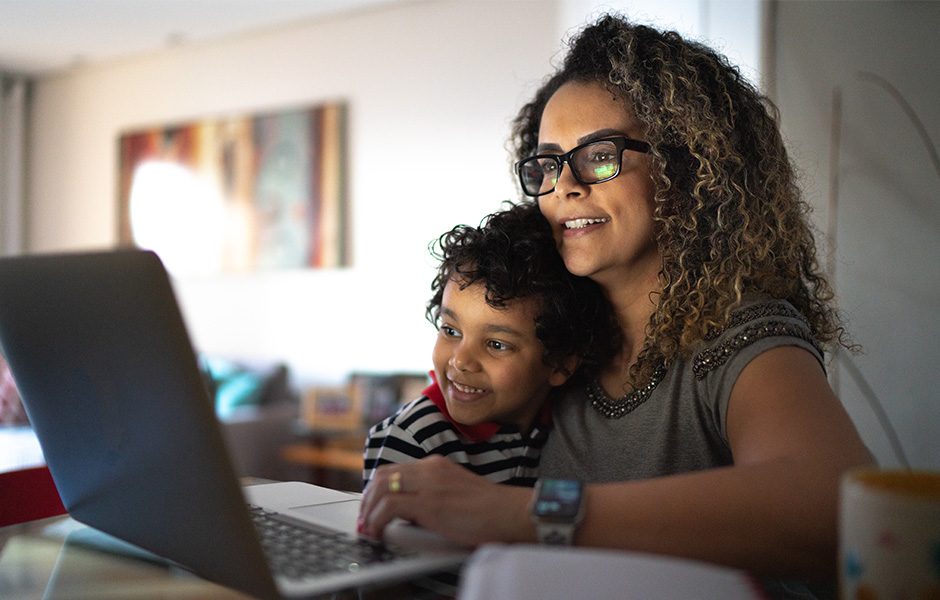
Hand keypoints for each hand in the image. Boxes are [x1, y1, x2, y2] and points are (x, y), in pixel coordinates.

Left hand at [358, 455, 534, 546]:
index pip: (395, 469)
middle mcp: (430, 469)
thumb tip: (408, 514)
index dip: (377, 489)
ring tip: (368, 528)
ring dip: (368, 510)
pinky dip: (376, 520)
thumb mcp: (455, 494)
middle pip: (382, 475)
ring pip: (381, 487)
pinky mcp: (430, 503)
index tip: (371, 507)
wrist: (511, 513)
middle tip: (364, 520)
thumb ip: (432, 496)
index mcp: (436, 466)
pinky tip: (378, 533)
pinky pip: (389, 507)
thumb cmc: (489, 510)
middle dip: (367, 499)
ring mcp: (429, 484)